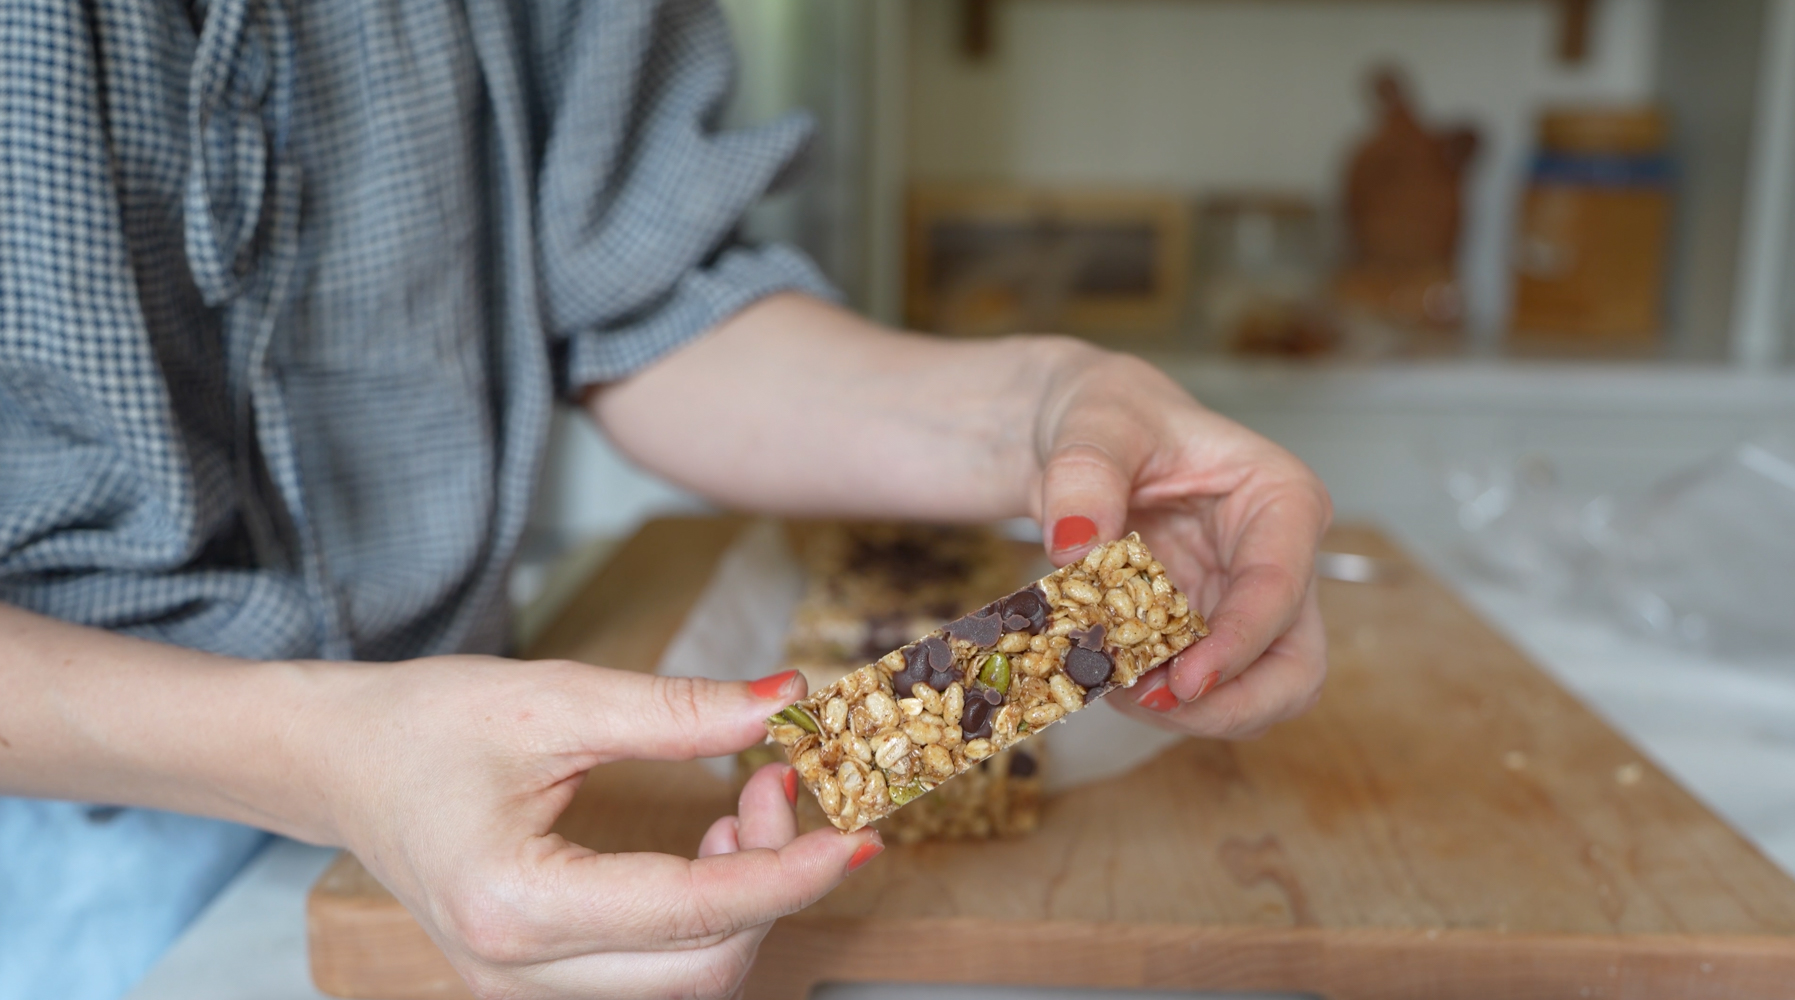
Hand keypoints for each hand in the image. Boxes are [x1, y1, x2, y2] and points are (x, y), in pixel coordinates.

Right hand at [308, 659, 879, 998]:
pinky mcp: (535, 978)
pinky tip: (716, 844)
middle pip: (699, 972)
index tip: (858, 832)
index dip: (789, 875)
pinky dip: (705, 918)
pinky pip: (653, 973)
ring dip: (743, 903)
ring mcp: (521, 989)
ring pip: (683, 983)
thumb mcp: (555, 697)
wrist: (337, 761)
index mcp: (513, 904)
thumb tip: (788, 700)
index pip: (690, 913)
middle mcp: (514, 972)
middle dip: (772, 884)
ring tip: (750, 804)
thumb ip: (677, 710)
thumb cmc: (425, 722)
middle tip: (783, 782)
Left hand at [588, 293, 1328, 739]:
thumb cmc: (984, 386)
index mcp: (1220, 449)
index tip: (1174, 666)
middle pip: (1283, 617)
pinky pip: (1161, 666)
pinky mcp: (1121, 603)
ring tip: (1112, 693)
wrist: (904, 419)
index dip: (1256, 611)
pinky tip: (1084, 681)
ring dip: (1189, 694)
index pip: (1292, 536)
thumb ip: (1078, 470)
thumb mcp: (1043, 404)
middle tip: (1149, 703)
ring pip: (1230, 656)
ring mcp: (1173, 562)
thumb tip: (1086, 553)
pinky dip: (1135, 688)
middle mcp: (1210, 511)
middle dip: (1236, 674)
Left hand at [1028, 348, 1331, 738]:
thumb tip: (1076, 548)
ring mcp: (1245, 606)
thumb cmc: (1110, 415)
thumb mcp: (1093, 424)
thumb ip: (1085, 478)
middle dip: (1230, 703)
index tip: (1184, 680)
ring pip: (1257, 695)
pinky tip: (1106, 676)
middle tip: (1147, 700)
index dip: (1240, 644)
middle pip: (1294, 667)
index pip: (1280, 586)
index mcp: (1280, 499)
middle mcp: (1279, 560)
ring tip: (1114, 686)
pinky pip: (1202, 692)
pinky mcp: (1206, 635)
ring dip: (1192, 713)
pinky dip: (1159, 701)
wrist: (1082, 435)